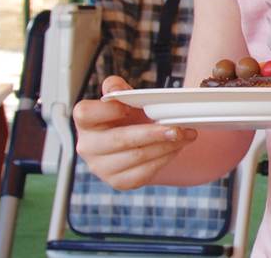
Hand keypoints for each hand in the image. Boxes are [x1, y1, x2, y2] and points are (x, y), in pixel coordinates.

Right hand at [73, 76, 198, 189]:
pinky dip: (164, 159)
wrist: (137, 140)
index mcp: (85, 121)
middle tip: (177, 128)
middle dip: (153, 133)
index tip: (129, 107)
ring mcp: (101, 167)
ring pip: (137, 157)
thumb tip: (115, 89)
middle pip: (119, 140)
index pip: (86, 114)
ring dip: (166, 146)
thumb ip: (117, 88)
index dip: (108, 110)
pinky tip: (175, 148)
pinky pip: (144, 172)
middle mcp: (88, 146)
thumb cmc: (127, 117)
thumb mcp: (123, 98)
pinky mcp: (119, 182)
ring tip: (185, 136)